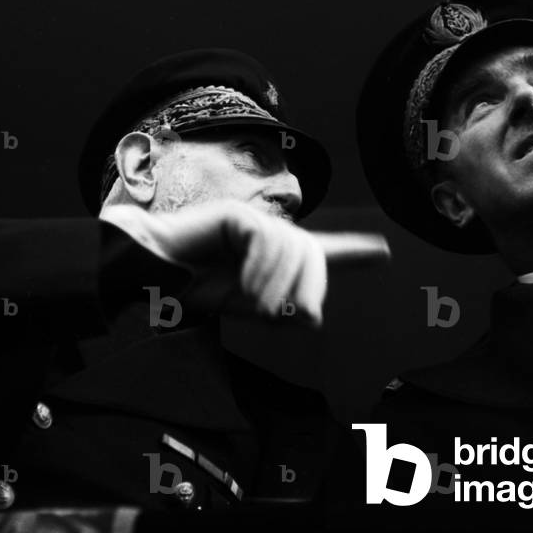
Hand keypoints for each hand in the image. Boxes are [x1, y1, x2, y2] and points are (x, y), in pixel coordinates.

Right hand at [101, 200, 389, 324]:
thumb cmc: (191, 292)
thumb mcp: (244, 308)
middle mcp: (268, 237)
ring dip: (278, 287)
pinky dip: (261, 272)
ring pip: (292, 249)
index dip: (353, 253)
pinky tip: (244, 288)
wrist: (148, 276)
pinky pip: (267, 241)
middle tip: (292, 315)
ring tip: (257, 308)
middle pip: (311, 254)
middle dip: (309, 285)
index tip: (384, 252)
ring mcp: (253, 223)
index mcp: (272, 260)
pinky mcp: (238, 216)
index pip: (320, 252)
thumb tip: (315, 316)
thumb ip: (282, 310)